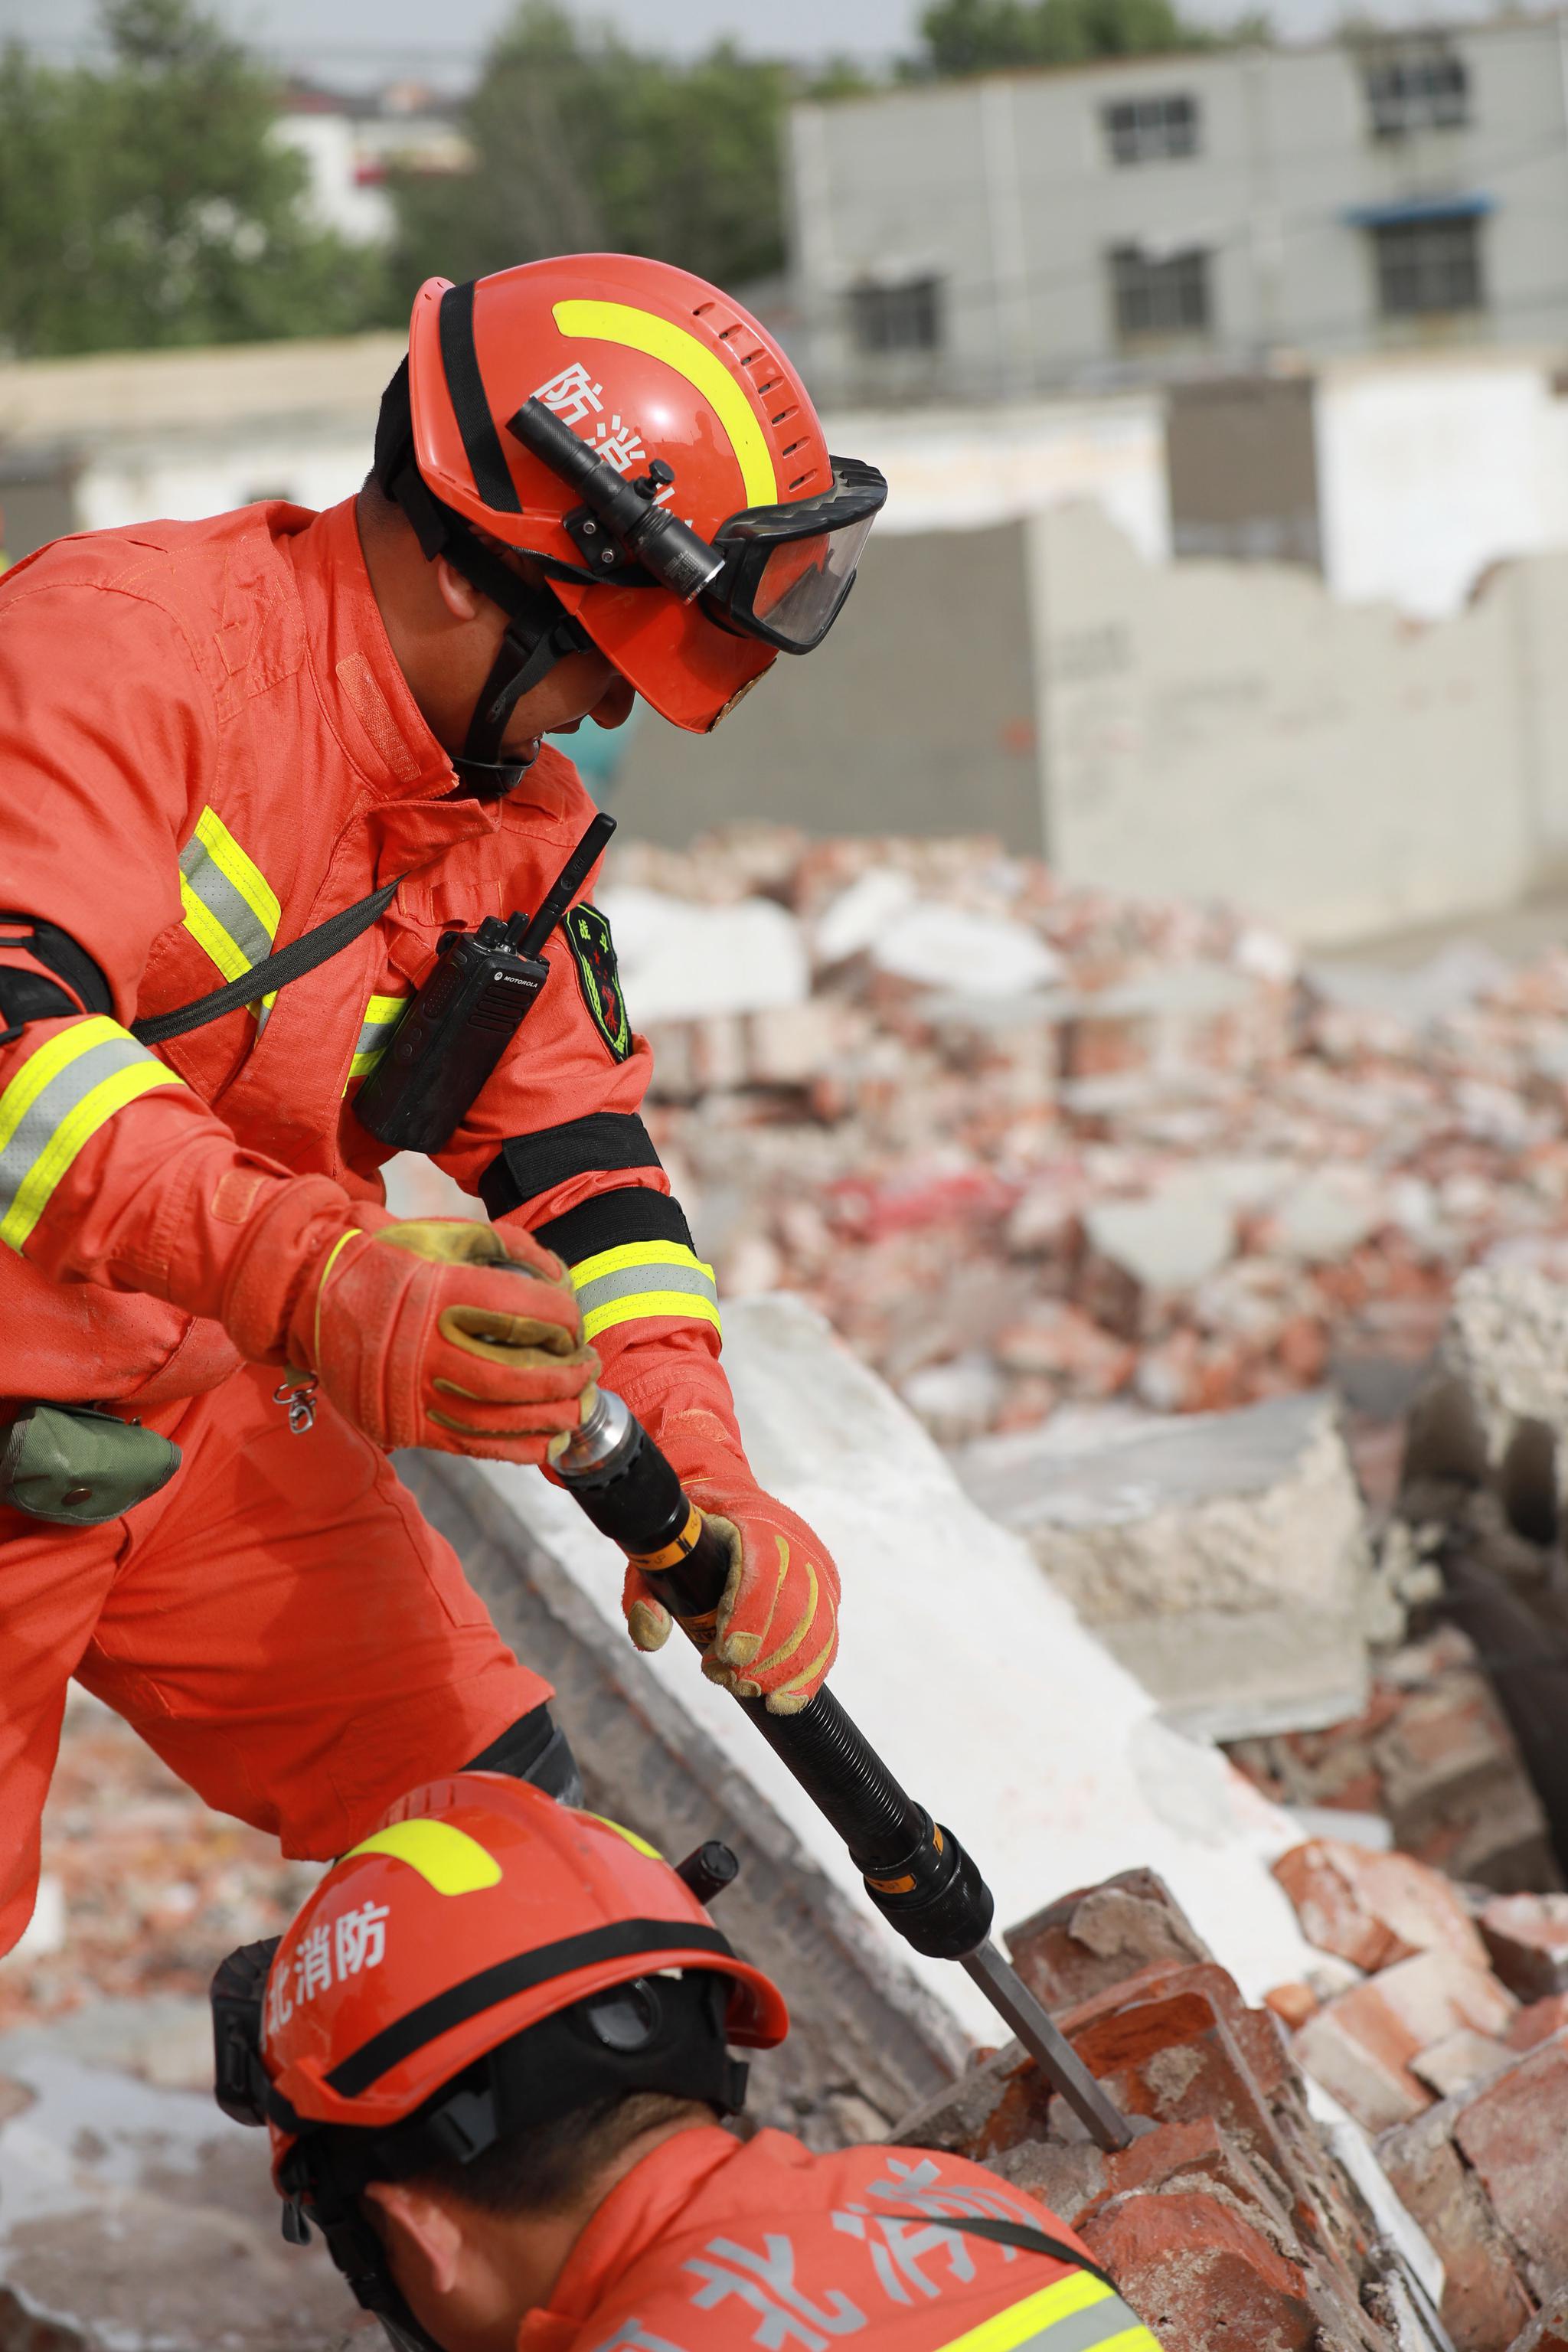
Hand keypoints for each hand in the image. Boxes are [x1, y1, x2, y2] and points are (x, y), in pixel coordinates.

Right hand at [208, 1182, 597, 1460]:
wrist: (313, 1295)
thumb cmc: (390, 1260)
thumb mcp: (447, 1236)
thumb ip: (509, 1246)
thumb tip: (561, 1276)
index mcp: (443, 1292)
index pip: (528, 1314)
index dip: (566, 1321)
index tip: (576, 1325)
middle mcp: (429, 1345)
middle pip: (519, 1374)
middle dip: (567, 1376)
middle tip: (589, 1369)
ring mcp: (413, 1389)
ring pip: (498, 1416)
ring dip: (550, 1416)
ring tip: (577, 1407)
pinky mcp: (404, 1422)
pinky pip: (471, 1444)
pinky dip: (516, 1448)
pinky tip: (545, 1440)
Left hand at [623, 1477, 839, 1715]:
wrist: (726, 1502)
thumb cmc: (689, 1534)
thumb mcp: (656, 1555)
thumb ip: (645, 1594)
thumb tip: (652, 1636)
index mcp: (755, 1521)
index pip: (766, 1567)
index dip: (751, 1614)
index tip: (727, 1652)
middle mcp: (796, 1543)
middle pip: (796, 1605)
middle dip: (763, 1654)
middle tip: (727, 1677)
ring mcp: (816, 1569)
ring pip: (816, 1627)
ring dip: (782, 1670)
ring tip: (743, 1686)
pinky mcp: (826, 1594)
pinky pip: (826, 1640)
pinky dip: (807, 1676)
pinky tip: (781, 1702)